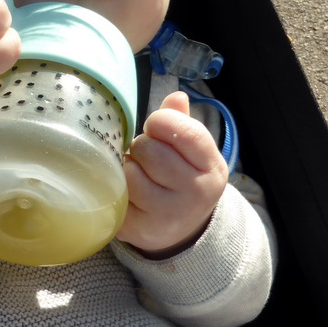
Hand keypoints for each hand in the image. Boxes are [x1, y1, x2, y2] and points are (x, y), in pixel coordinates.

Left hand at [117, 91, 228, 257]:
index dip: (162, 121)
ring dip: (128, 166)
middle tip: (145, 154)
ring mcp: (167, 215)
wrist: (182, 230)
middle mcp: (195, 195)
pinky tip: (128, 190)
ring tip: (137, 171)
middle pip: (151, 151)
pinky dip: (117, 186)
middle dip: (143, 145)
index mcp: (211, 169)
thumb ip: (181, 122)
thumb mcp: (193, 152)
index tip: (155, 125)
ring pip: (130, 172)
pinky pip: (116, 194)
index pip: (187, 133)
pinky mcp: (139, 229)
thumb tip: (176, 97)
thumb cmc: (184, 179)